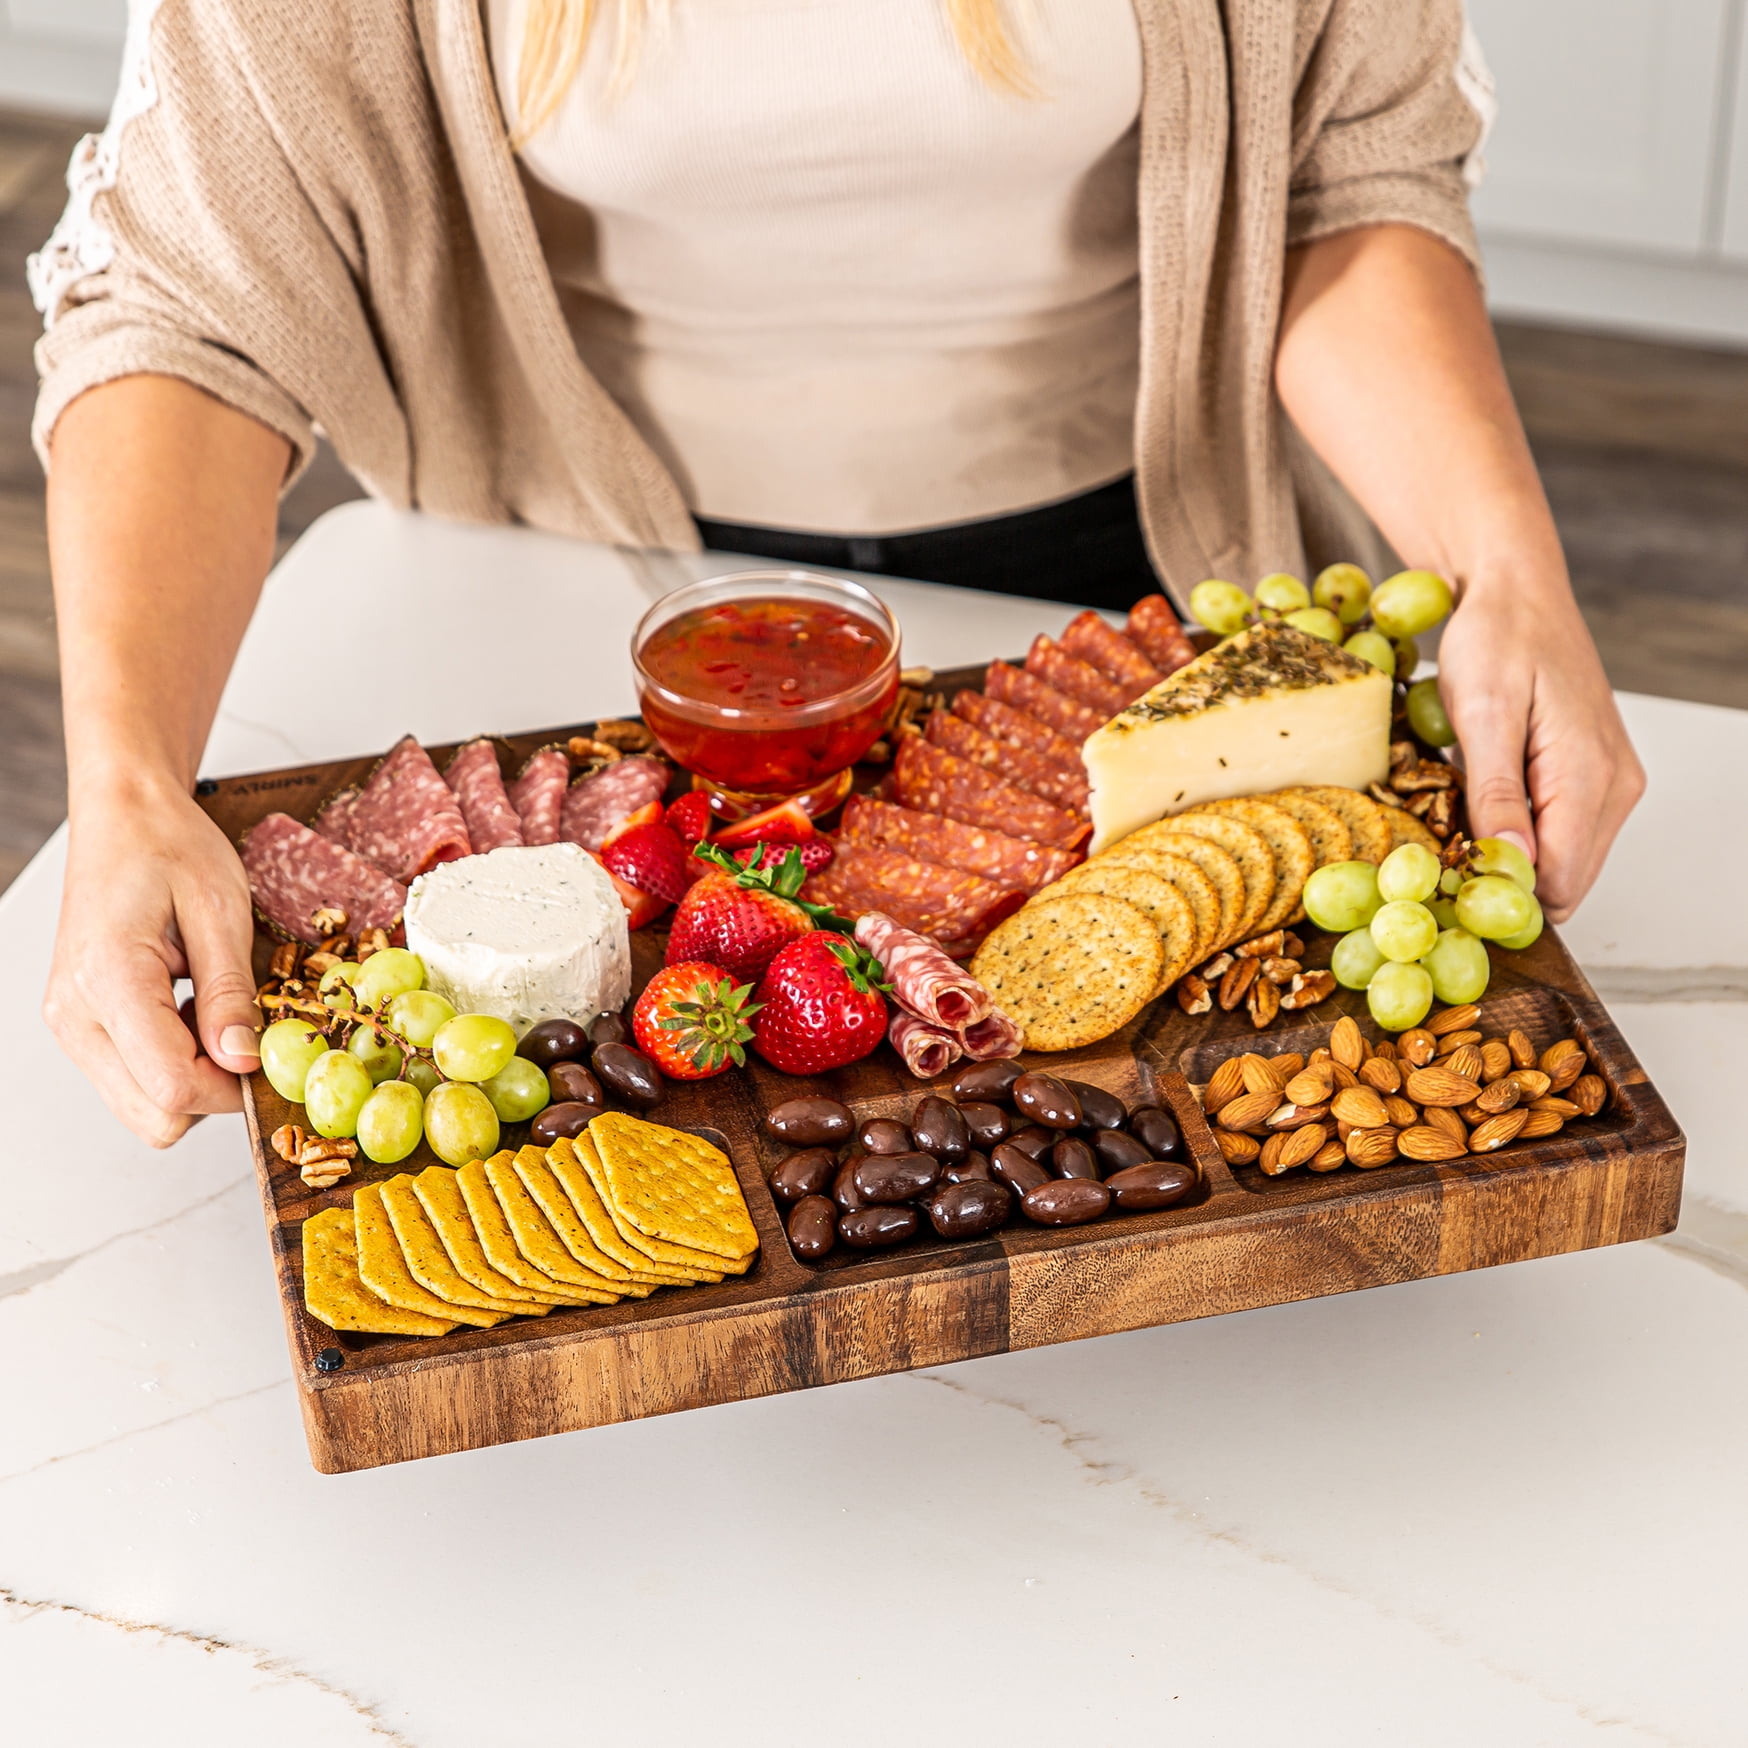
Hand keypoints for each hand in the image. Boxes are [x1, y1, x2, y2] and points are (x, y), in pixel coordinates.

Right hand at [44, 779, 260, 1146]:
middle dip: (213, 1092)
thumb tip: (243, 1060)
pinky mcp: (80, 1024)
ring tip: (215, 1012)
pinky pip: (132, 1078)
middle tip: (248, 1038)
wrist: (124, 817)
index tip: (272, 1059)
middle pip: (153, 1115)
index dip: (233, 1089)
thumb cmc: (169, 846)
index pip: (172, 1086)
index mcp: (108, 981)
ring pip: (142, 1106)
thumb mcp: (221, 910)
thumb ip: (230, 991)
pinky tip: (193, 1012)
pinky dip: (172, 1063)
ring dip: (193, 1079)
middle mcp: (75, 1015)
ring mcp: (71, 1024)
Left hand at [1435, 569, 1644, 921]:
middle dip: (1503, 880)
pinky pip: (1557, 831)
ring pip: (1561, 861)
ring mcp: (1609, 784)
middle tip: (1441, 856)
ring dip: (1509, 855)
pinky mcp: (1592, 777)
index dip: (1502, 894)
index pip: (1559, 881)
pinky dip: (1517, 832)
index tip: (1445, 882)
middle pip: (1565, 880)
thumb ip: (1499, 793)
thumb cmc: (1497, 639)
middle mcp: (1614, 788)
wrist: (1516, 592)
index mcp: (1591, 776)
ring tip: (1457, 822)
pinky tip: (1480, 804)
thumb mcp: (1484, 714)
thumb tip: (1511, 863)